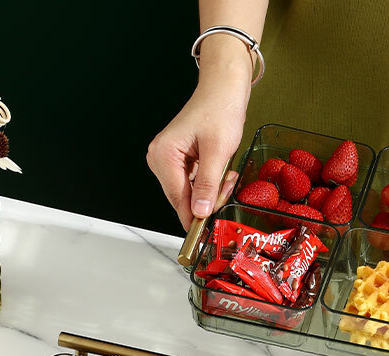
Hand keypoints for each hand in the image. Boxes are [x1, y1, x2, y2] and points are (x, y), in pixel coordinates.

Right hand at [147, 45, 250, 228]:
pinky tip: (222, 171)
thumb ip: (207, 184)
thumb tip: (199, 211)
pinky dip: (211, 183)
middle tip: (227, 184)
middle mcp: (160, 159)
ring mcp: (169, 161)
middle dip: (208, 199)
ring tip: (227, 173)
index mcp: (163, 155)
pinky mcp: (180, 162)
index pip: (177, 200)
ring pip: (191, 194)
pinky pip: (195, 184)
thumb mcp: (217, 151)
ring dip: (212, 191)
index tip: (207, 233)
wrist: (223, 89)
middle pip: (183, 199)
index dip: (194, 218)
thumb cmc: (219, 110)